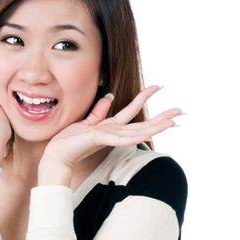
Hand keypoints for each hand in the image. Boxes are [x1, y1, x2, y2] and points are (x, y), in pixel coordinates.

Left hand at [42, 85, 182, 168]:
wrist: (57, 154)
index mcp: (111, 126)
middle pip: (143, 123)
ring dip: (157, 126)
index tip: (157, 86)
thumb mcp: (88, 120)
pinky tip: (150, 134)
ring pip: (139, 131)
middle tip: (182, 110)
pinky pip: (123, 138)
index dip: (145, 97)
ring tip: (174, 121)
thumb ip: (100, 110)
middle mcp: (115, 132)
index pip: (132, 110)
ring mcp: (110, 137)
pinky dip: (137, 137)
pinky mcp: (102, 139)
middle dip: (163, 117)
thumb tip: (110, 96)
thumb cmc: (70, 140)